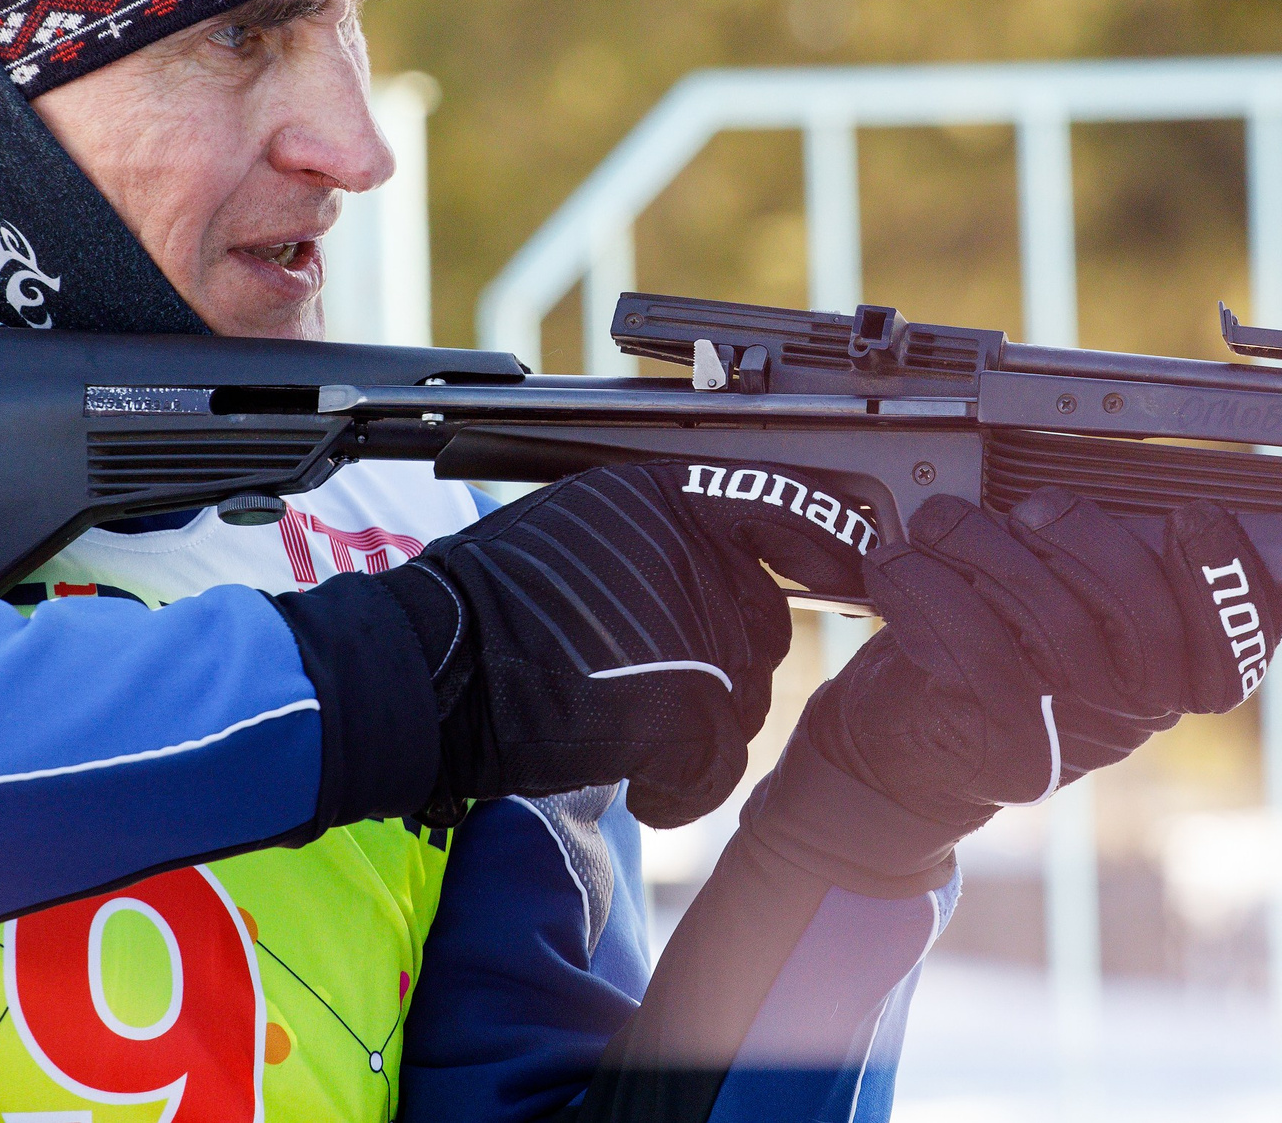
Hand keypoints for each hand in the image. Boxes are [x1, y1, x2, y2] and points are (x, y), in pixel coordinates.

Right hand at [379, 463, 838, 827]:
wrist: (430, 671)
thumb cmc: (484, 609)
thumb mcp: (579, 529)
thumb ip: (659, 540)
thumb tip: (723, 562)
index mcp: (665, 494)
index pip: (780, 509)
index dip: (822, 545)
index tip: (851, 569)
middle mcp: (691, 549)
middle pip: (763, 624)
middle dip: (727, 670)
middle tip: (662, 692)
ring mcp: (693, 625)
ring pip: (743, 699)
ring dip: (698, 732)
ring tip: (627, 733)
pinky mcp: (684, 702)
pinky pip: (716, 762)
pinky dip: (679, 787)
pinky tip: (637, 782)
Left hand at [752, 490, 1281, 883]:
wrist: (905, 758)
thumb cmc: (988, 660)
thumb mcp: (1057, 618)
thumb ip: (1096, 572)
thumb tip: (1106, 493)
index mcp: (1165, 681)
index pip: (1233, 651)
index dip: (1227, 581)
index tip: (1192, 514)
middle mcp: (1130, 715)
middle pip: (1147, 622)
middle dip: (1088, 540)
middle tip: (1033, 511)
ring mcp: (1073, 737)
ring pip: (1053, 623)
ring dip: (985, 547)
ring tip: (942, 522)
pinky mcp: (1004, 749)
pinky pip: (974, 649)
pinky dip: (928, 588)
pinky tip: (902, 562)